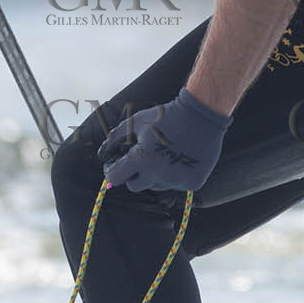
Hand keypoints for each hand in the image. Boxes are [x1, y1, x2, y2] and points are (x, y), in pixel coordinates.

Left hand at [99, 88, 232, 192]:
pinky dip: (174, 176)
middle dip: (133, 175)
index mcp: (140, 160)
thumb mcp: (137, 121)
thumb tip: (103, 150)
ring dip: (154, 176)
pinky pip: (175, 185)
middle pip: (134, 186)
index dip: (112, 172)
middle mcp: (157, 175)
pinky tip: (178, 158)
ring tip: (163, 155)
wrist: (201, 116)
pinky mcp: (192, 184)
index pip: (115, 178)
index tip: (114, 167)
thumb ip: (116, 136)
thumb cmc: (166, 116)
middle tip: (139, 161)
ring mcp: (175, 181)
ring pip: (155, 186)